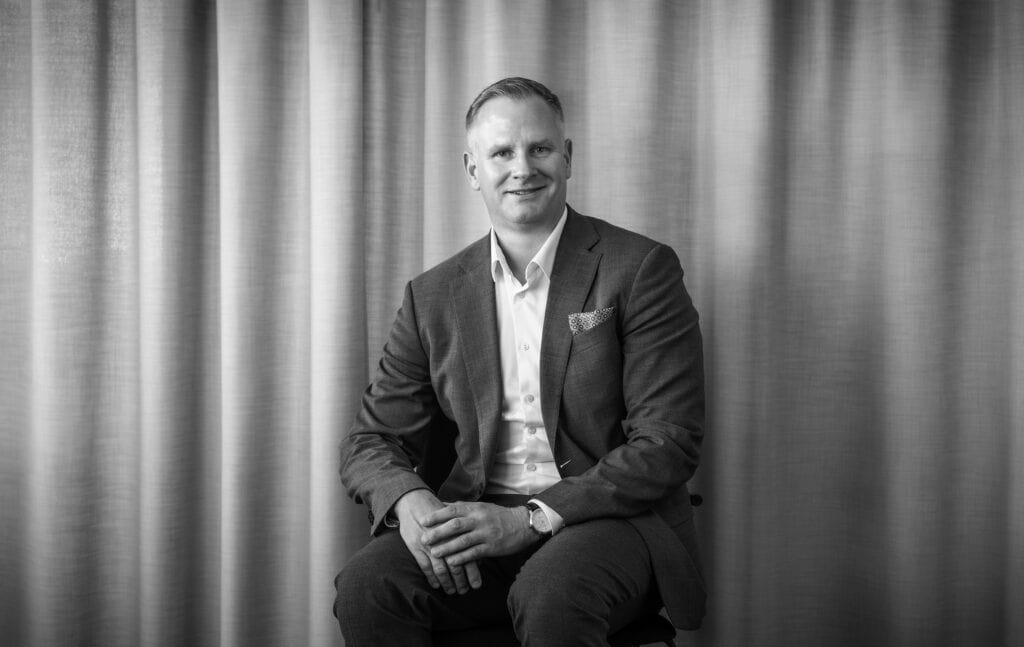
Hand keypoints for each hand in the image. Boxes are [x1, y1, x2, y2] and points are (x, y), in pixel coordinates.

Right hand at [393, 489, 482, 594]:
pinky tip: (436, 585)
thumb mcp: (455, 522)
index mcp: (458, 533)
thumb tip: (479, 555)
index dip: (473, 573)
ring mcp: (431, 545)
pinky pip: (425, 566)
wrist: (415, 502)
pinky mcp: (417, 547)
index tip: (477, 586)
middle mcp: (446, 540)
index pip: (469, 556)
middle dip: (461, 581)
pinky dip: (431, 577)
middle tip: (464, 592)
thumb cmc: (439, 514)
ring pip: (441, 569)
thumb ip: (466, 538)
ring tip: (451, 591)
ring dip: (447, 582)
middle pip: (456, 565)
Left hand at [420, 502, 538, 567]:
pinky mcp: (492, 547)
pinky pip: (475, 553)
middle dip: (438, 532)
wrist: (523, 524)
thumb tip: (441, 504)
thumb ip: (462, 507)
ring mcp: (486, 534)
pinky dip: (462, 558)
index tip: (423, 521)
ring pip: (463, 541)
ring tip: (434, 553)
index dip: (437, 515)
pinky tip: (452, 563)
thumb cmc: (498, 515)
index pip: (453, 510)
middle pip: (455, 525)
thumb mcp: (480, 507)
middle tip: (423, 539)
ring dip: (447, 548)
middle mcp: (480, 520)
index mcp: (475, 509)